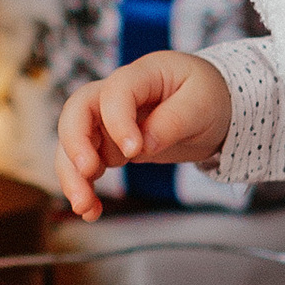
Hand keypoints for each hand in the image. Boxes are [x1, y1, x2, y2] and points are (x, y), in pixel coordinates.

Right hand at [55, 50, 232, 220]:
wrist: (212, 107)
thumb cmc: (208, 96)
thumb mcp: (203, 104)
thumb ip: (173, 121)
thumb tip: (144, 146)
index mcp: (144, 74)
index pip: (116, 91)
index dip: (118, 120)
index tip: (134, 151)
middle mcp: (116, 94)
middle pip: (78, 111)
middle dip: (75, 143)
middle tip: (88, 172)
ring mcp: (108, 120)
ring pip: (74, 143)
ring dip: (72, 175)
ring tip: (85, 207)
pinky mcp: (108, 145)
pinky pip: (86, 165)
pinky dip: (84, 187)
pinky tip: (91, 211)